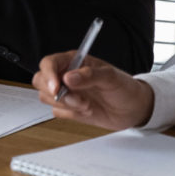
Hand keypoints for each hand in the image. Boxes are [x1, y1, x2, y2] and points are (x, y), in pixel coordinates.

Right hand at [32, 51, 154, 129]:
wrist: (134, 109)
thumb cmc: (125, 88)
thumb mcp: (111, 78)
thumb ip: (90, 75)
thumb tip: (69, 77)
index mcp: (74, 61)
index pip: (49, 63)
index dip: (48, 75)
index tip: (56, 88)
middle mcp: (66, 75)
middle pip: (40, 80)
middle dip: (55, 93)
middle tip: (77, 100)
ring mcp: (67, 92)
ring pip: (45, 97)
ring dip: (65, 104)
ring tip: (86, 104)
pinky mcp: (69, 108)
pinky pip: (56, 111)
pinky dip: (70, 114)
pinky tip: (87, 110)